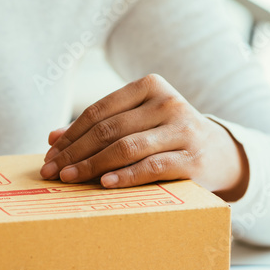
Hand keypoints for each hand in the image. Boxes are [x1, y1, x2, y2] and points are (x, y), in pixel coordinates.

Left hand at [40, 74, 248, 198]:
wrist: (220, 153)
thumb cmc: (166, 136)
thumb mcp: (137, 122)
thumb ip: (100, 125)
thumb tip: (52, 138)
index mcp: (150, 86)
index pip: (99, 111)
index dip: (70, 135)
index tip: (49, 155)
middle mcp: (169, 103)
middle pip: (109, 130)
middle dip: (75, 153)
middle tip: (53, 171)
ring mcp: (183, 130)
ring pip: (127, 148)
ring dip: (92, 166)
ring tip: (70, 179)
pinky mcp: (193, 159)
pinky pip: (152, 167)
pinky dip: (126, 176)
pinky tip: (104, 183)